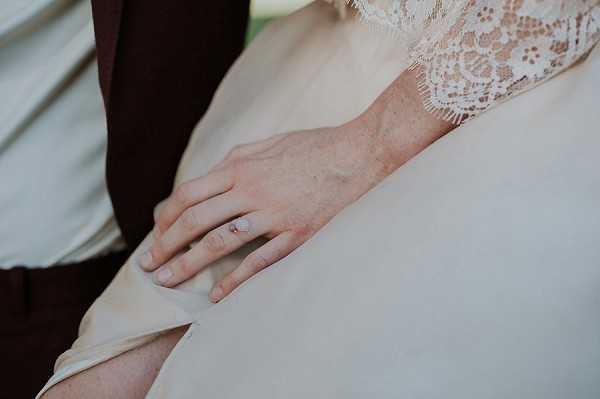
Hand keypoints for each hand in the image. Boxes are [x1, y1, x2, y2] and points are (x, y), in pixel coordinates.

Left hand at [138, 122, 391, 301]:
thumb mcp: (270, 142)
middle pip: (195, 221)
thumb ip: (238, 158)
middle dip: (166, 245)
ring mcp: (274, 215)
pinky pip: (260, 262)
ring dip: (189, 264)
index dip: (167, 218)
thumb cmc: (315, 146)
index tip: (157, 234)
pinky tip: (217, 295)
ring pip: (219, 242)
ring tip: (168, 281)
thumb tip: (213, 173)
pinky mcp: (297, 234)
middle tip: (150, 265)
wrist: (360, 154)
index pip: (189, 194)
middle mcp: (251, 191)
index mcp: (241, 168)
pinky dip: (236, 280)